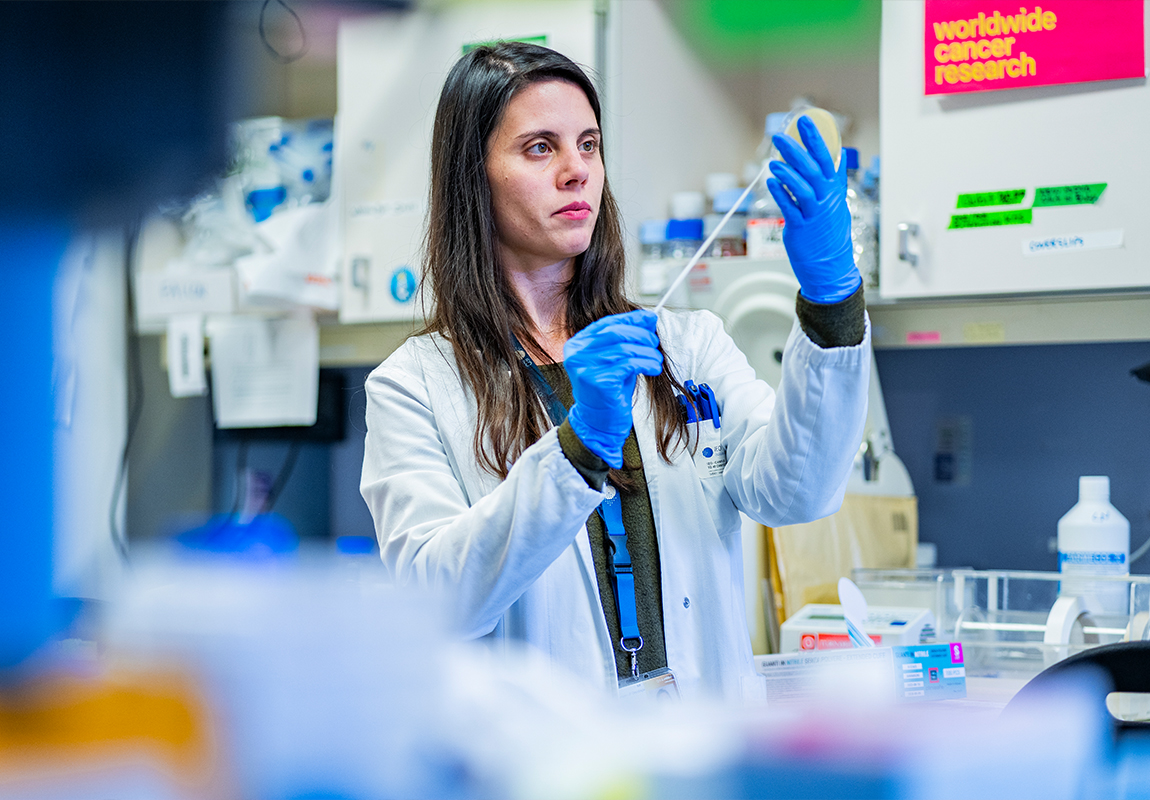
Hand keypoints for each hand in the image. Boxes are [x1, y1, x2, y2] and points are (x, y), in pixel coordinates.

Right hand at [564, 310, 662, 468]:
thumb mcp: (616, 360)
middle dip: (640, 335)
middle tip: (655, 342)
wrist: (598, 422)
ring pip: (625, 349)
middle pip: (615, 333)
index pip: (606, 324)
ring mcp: (585, 368)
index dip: (630, 319)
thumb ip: (627, 339)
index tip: (650, 319)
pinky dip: (646, 364)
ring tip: (656, 360)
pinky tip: (654, 369)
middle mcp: (577, 354)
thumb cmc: (608, 390)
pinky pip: (629, 365)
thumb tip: (649, 318)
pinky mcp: (598, 382)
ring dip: (647, 352)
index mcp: (577, 344)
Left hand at [766, 115, 861, 303]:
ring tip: (773, 160)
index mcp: (835, 191)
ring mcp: (815, 215)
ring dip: (787, 172)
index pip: (828, 158)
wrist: (831, 267)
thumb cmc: (830, 234)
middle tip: (780, 135)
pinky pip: (790, 208)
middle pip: (812, 170)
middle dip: (796, 150)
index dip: (817, 139)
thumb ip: (834, 180)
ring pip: (802, 188)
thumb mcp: (837, 204)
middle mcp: (827, 200)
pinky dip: (780, 194)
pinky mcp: (801, 228)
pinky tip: (771, 183)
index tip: (805, 121)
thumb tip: (838, 157)